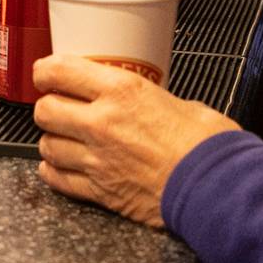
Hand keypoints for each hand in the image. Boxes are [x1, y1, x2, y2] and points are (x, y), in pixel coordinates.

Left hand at [33, 54, 238, 227]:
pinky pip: (58, 179)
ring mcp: (97, 159)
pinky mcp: (100, 191)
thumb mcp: (178, 101)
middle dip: (48, 107)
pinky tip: (60, 167)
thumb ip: (147, 98)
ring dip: (52, 140)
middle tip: (58, 106)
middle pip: (45, 110)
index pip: (59, 71)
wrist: (218, 189)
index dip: (44, 71)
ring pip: (47, 146)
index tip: (45, 73)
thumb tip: (140, 100)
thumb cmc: (208, 145)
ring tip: (63, 138)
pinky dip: (54, 172)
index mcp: (121, 91)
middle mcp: (101, 122)